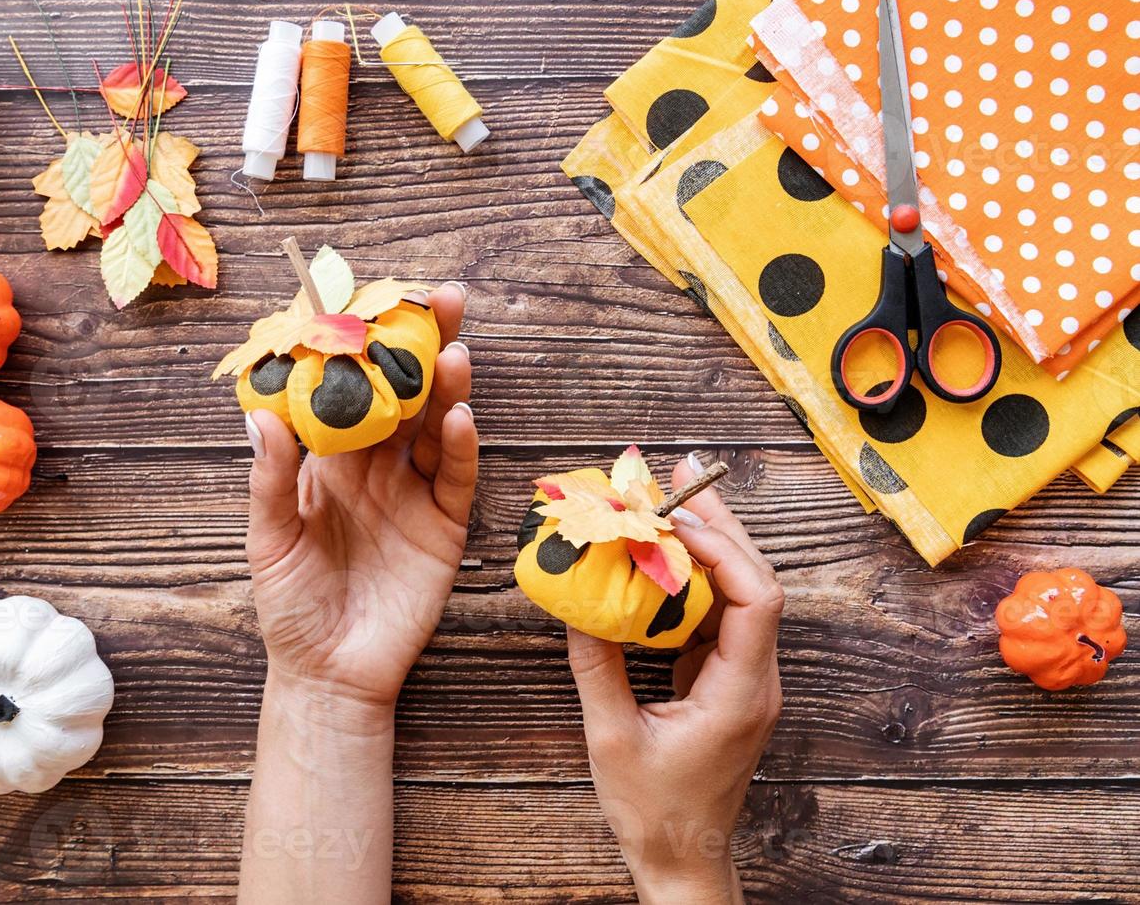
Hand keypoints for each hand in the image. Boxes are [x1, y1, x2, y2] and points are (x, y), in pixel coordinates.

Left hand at [244, 283, 477, 716]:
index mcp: (328, 461)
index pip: (349, 389)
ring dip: (446, 388)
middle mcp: (375, 467)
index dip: (363, 347)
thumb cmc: (289, 606)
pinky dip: (458, 447)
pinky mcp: (443, 528)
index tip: (371, 299)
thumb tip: (261, 413)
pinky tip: (460, 416)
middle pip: (403, 395)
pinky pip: (454, 479)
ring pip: (433, 427)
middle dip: (421, 347)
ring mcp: (412, 495)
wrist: (328, 674)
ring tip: (454, 349)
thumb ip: (270, 480)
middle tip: (439, 300)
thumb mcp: (269, 541)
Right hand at [568, 455, 783, 903]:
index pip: (755, 602)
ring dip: (710, 543)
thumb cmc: (653, 811)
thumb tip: (577, 604)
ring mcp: (745, 679)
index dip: (722, 551)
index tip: (675, 519)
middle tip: (680, 474)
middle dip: (720, 523)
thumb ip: (596, 667)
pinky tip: (663, 554)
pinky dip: (694, 578)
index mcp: (739, 694)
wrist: (684, 859)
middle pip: (756, 581)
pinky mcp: (727, 681)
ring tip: (673, 495)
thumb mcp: (611, 737)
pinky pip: (720, 615)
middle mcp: (755, 679)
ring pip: (741, 593)